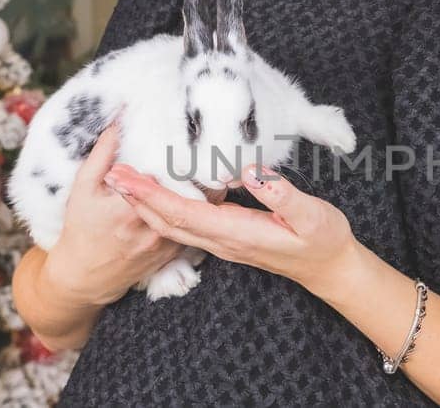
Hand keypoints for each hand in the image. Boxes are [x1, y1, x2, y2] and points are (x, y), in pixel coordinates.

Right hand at [39, 122, 220, 307]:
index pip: (161, 177)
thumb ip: (101, 155)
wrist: (85, 276)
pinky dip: (204, 211)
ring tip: (222, 166)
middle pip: (184, 193)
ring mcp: (163, 243)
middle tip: (216, 147)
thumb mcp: (83, 189)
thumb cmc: (81, 228)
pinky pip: (193, 229)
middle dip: (200, 172)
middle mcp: (150, 227)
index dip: (179, 158)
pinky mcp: (171, 252)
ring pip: (194, 212)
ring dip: (208, 191)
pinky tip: (214, 193)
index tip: (192, 137)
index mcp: (128, 209)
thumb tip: (118, 123)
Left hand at [107, 164, 362, 288]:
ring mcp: (223, 242)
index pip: (182, 213)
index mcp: (236, 233)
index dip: (150, 195)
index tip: (125, 176)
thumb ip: (282, 195)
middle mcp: (222, 241)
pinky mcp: (228, 237)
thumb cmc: (323, 240)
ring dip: (145, 204)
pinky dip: (165, 208)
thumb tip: (249, 172)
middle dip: (135, 198)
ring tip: (123, 180)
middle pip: (167, 221)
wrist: (330, 268)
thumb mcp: (312, 216)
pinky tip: (158, 193)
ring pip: (173, 225)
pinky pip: (187, 224)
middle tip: (109, 172)